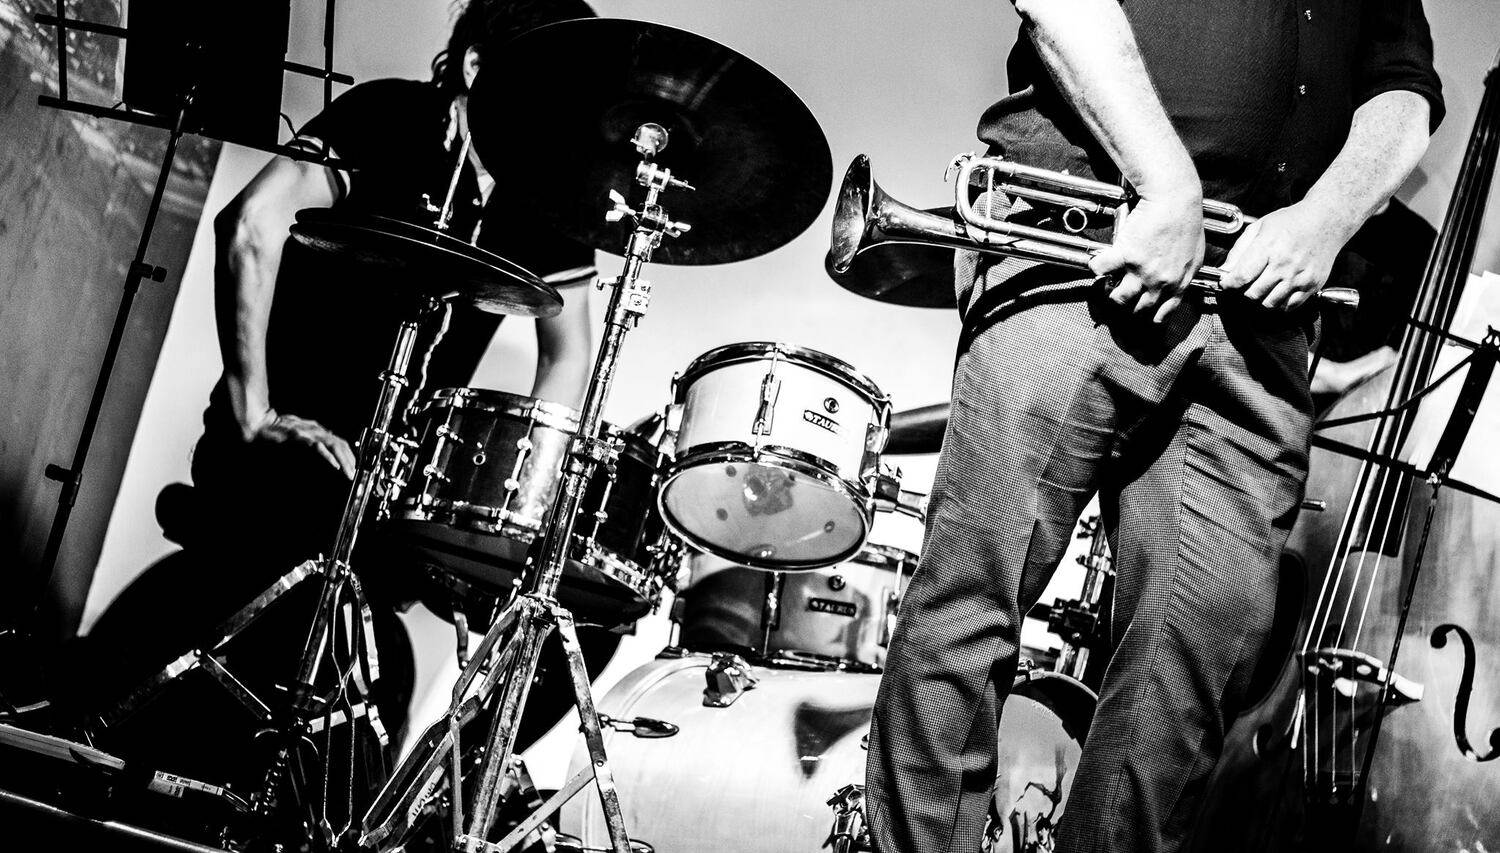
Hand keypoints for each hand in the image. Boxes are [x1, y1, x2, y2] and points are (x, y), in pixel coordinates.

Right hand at [248, 408, 355, 478]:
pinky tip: (335, 465)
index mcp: (317, 431)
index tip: (353, 466)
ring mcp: (309, 433)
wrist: (262, 425)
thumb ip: (313, 444)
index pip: (339, 442)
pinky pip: (318, 447)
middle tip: (353, 473)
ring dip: (344, 460)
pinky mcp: (302, 438)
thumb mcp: (300, 440)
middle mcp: (316, 430)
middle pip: (340, 443)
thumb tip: (326, 452)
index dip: (348, 454)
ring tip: (348, 472)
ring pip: (334, 445)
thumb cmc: (279, 433)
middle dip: (350, 459)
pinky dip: (328, 457)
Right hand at [1089, 191, 1205, 323]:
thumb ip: (1184, 272)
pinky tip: (1097, 262)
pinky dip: (1096, 266)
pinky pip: (1100, 270)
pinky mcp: (1125, 255)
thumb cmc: (1187, 219)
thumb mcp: (1195, 252)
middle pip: (1138, 310)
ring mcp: (1142, 271)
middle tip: (1119, 302)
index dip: (1152, 319)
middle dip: (1128, 308)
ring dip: (1110, 294)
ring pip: (1118, 298)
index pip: (1164, 312)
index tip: (1143, 318)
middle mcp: (1161, 281)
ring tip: (1105, 288)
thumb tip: (1175, 280)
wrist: (1174, 198)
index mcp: (1179, 281)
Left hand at [1221, 201, 1346, 310]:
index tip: (1227, 284)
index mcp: (1268, 247)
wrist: (1327, 220)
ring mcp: (1300, 276)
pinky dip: (1279, 304)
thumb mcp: (1260, 227)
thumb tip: (1225, 270)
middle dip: (1244, 291)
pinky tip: (1277, 292)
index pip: (1241, 276)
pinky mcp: (1312, 284)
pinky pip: (1289, 306)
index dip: (1229, 284)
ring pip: (1270, 303)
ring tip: (1262, 287)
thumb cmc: (1292, 221)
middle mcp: (1285, 264)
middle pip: (1253, 293)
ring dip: (1261, 299)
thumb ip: (1239, 249)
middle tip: (1246, 284)